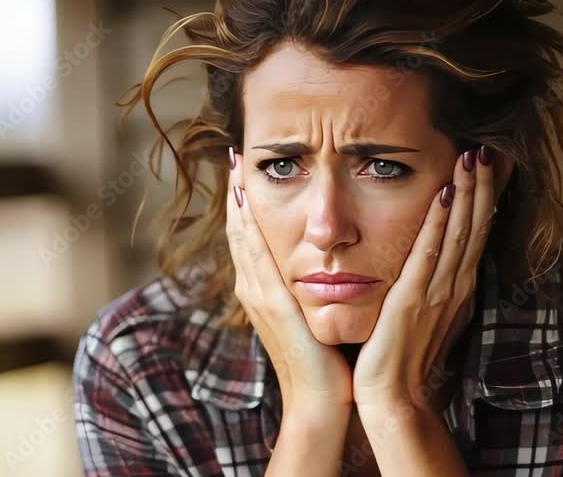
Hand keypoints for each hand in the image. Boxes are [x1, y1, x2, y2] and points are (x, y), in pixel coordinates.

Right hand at [224, 151, 353, 413]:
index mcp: (264, 292)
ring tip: (237, 167)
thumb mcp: (313, 316)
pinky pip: (255, 254)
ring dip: (239, 201)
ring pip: (242, 237)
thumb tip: (324, 265)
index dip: (246, 206)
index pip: (250, 238)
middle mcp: (254, 290)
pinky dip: (249, 224)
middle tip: (235, 158)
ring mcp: (258, 296)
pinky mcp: (271, 303)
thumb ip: (311, 289)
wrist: (321, 403)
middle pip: (239, 231)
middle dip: (237, 194)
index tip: (246, 172)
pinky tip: (249, 199)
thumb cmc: (326, 362)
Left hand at [352, 145, 495, 412]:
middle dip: (485, 185)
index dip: (487, 197)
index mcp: (457, 287)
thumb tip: (435, 261)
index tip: (493, 163)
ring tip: (474, 156)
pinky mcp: (413, 300)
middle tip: (491, 146)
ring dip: (469, 193)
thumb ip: (432, 286)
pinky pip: (429, 253)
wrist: (395, 399)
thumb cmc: (404, 358)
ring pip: (459, 233)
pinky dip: (439, 221)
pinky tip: (444, 192)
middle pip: (476, 226)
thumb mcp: (425, 315)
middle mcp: (455, 286)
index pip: (477, 232)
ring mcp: (438, 293)